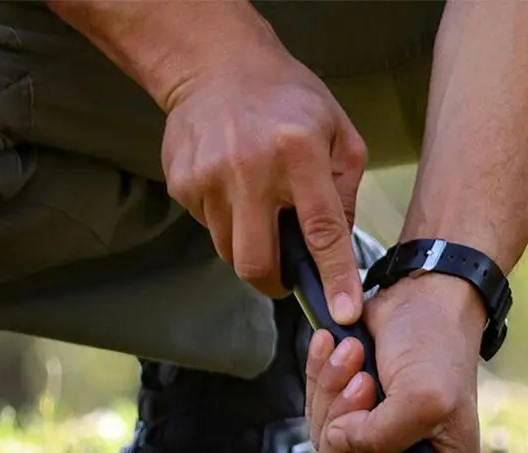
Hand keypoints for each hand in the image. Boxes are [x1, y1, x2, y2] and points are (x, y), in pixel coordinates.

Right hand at [161, 38, 365, 313]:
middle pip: (258, 263)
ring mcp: (209, 177)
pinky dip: (225, 220)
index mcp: (298, 152)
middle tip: (285, 275)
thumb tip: (340, 247)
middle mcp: (250, 168)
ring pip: (229, 251)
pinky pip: (208, 228)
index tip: (343, 314)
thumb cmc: (285, 98)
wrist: (216, 63)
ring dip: (249, 244)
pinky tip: (231, 186)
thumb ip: (345, 189)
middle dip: (274, 282)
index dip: (334, 279)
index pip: (321, 232)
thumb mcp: (336, 130)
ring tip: (256, 205)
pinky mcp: (182, 183)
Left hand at [305, 273, 486, 452]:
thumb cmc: (438, 348)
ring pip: (323, 442)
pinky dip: (320, 378)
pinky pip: (313, 410)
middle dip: (345, 428)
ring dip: (332, 395)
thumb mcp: (423, 399)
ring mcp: (371, 439)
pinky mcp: (347, 410)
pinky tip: (335, 347)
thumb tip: (338, 442)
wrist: (425, 295)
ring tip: (356, 356)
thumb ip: (381, 437)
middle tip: (365, 384)